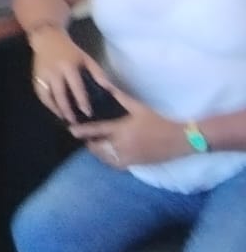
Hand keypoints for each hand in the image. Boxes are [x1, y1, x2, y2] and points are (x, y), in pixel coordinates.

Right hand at [28, 24, 99, 122]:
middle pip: (59, 94)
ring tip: (64, 118)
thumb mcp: (86, 58)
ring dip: (55, 109)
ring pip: (47, 96)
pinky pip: (40, 93)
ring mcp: (42, 74)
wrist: (47, 39)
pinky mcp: (35, 77)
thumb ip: (97, 73)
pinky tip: (54, 110)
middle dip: (67, 110)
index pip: (76, 86)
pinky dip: (47, 103)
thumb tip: (109, 89)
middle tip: (74, 122)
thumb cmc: (70, 50)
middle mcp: (54, 71)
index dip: (82, 100)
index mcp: (68, 66)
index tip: (88, 113)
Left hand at [72, 89, 187, 168]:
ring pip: (105, 158)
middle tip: (83, 138)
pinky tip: (106, 155)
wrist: (179, 139)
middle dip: (89, 143)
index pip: (98, 130)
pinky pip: (116, 165)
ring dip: (97, 152)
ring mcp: (129, 156)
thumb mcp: (139, 107)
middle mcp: (123, 144)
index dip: (83, 131)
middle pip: (98, 147)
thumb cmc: (158, 121)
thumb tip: (106, 86)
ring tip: (92, 145)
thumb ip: (121, 98)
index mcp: (123, 129)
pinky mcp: (135, 164)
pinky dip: (108, 160)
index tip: (71, 130)